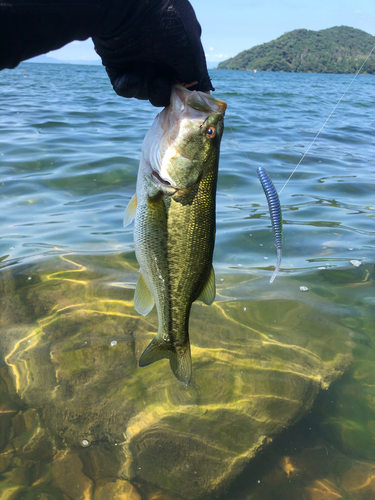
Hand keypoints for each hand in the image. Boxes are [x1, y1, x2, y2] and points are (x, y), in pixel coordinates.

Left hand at [93, 0, 212, 106]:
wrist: (127, 7)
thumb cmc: (166, 24)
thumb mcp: (191, 51)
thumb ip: (198, 77)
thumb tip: (203, 95)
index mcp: (178, 52)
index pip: (184, 81)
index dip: (184, 93)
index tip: (184, 98)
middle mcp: (159, 59)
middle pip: (165, 92)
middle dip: (165, 92)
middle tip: (161, 82)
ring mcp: (138, 64)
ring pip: (146, 93)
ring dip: (148, 88)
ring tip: (144, 71)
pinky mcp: (119, 68)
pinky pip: (126, 90)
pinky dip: (130, 86)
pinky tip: (131, 73)